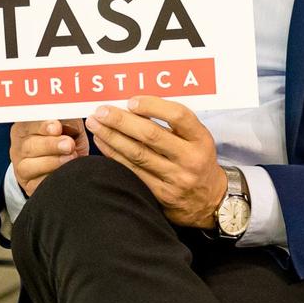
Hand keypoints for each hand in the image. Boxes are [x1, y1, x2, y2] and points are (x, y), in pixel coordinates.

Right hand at [9, 118, 84, 197]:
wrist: (66, 165)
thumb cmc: (68, 140)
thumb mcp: (70, 127)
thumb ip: (69, 121)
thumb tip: (70, 118)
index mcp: (25, 128)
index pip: (29, 125)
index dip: (43, 126)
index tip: (57, 127)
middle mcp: (19, 147)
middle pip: (29, 146)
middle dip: (51, 145)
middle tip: (68, 144)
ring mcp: (21, 167)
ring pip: (28, 166)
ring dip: (52, 162)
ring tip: (70, 158)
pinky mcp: (28, 185)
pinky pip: (35, 184)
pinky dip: (50, 179)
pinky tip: (63, 173)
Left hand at [85, 98, 226, 227]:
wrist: (208, 201)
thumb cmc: (197, 161)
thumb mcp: (197, 141)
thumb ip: (174, 126)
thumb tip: (136, 107)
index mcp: (202, 139)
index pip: (179, 116)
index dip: (153, 106)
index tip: (131, 101)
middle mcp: (190, 158)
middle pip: (151, 135)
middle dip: (122, 121)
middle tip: (102, 111)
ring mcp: (176, 178)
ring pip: (137, 154)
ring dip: (112, 137)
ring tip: (95, 124)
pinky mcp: (161, 194)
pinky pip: (132, 171)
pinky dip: (114, 155)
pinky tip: (103, 143)